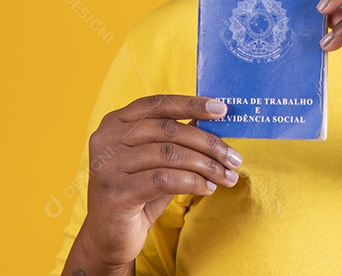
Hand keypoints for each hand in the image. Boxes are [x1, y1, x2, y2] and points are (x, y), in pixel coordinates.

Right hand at [70, 95, 241, 270]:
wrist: (110, 237)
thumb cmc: (138, 193)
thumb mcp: (158, 160)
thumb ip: (176, 138)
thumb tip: (212, 119)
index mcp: (116, 122)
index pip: (158, 104)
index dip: (191, 104)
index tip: (222, 110)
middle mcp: (107, 138)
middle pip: (169, 130)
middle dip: (208, 144)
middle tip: (234, 158)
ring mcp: (108, 164)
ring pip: (169, 154)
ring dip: (205, 166)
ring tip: (226, 176)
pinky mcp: (114, 191)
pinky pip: (163, 179)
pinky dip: (192, 182)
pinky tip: (207, 188)